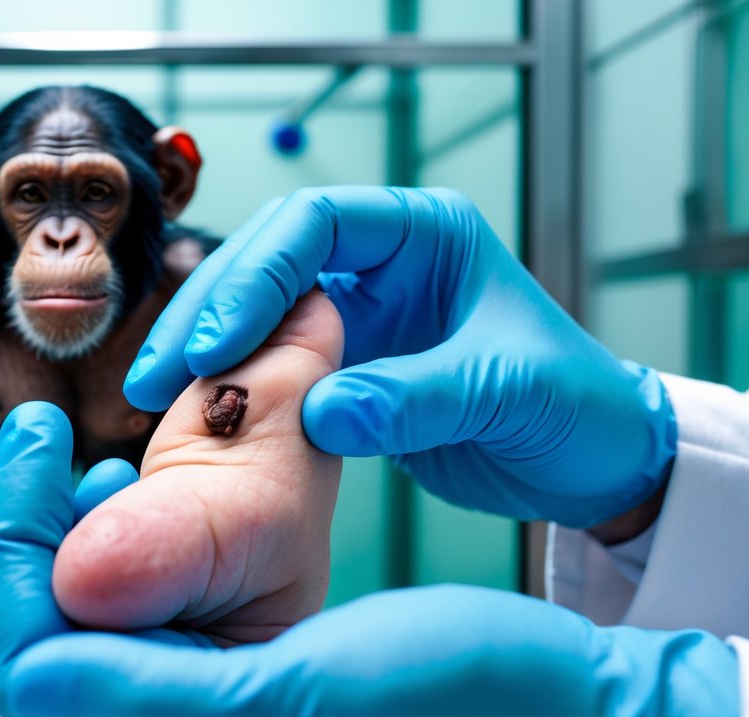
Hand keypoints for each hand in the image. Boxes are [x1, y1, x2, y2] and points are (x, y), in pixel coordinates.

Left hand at [0, 403, 736, 716]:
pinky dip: (130, 540)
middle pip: (51, 635)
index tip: (38, 441)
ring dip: (77, 529)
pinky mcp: (238, 680)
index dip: (20, 546)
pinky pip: (145, 607)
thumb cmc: (468, 709)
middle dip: (37, 530)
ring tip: (91, 460)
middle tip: (48, 436)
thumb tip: (38, 663)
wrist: (564, 711)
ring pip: (90, 615)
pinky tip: (143, 495)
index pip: (40, 658)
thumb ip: (162, 696)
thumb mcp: (311, 695)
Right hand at [124, 188, 675, 527]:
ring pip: (257, 310)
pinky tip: (196, 415)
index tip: (217, 345)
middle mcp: (382, 262)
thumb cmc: (573, 407)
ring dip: (204, 348)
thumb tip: (317, 413)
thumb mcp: (503, 393)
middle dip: (208, 311)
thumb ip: (414, 400)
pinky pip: (271, 362)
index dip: (256, 276)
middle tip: (161, 372)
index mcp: (424, 234)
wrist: (593, 462)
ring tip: (154, 395)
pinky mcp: (346, 365)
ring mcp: (359, 314)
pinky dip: (232, 386)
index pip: (314, 223)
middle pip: (267, 260)